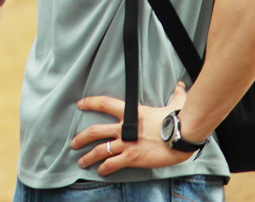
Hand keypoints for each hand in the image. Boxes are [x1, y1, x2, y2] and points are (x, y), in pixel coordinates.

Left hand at [71, 82, 192, 173]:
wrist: (183, 136)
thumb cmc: (179, 119)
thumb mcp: (175, 104)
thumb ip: (175, 95)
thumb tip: (180, 85)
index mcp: (131, 113)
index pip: (104, 103)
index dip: (90, 103)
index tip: (80, 104)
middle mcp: (124, 128)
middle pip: (95, 131)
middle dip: (81, 137)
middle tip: (73, 142)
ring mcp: (127, 144)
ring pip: (100, 150)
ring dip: (89, 156)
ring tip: (81, 161)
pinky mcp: (133, 157)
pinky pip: (114, 163)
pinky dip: (105, 167)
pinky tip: (101, 171)